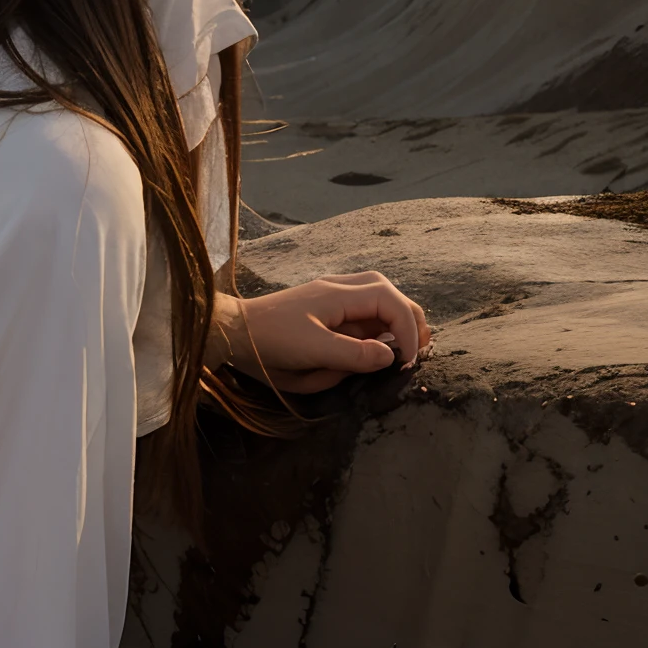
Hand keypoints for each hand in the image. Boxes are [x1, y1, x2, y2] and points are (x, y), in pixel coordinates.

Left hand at [212, 271, 430, 395]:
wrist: (232, 334)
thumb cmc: (269, 341)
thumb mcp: (313, 351)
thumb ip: (354, 354)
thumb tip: (390, 355)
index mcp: (339, 294)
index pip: (391, 301)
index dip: (408, 328)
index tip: (407, 358)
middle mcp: (339, 289)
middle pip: (390, 293)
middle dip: (409, 319)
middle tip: (416, 351)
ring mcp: (331, 296)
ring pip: (378, 298)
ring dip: (395, 320)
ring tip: (403, 348)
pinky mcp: (324, 309)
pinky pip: (361, 310)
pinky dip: (376, 325)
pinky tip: (376, 346)